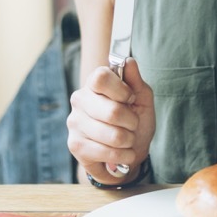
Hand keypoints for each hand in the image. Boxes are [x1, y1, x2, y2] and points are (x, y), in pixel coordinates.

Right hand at [67, 58, 155, 184]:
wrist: (127, 153)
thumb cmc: (134, 122)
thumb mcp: (141, 100)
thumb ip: (136, 81)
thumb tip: (129, 61)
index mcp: (94, 84)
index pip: (101, 77)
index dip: (121, 90)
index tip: (130, 98)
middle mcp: (80, 100)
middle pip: (112, 111)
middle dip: (132, 122)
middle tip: (132, 124)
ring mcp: (75, 123)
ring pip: (113, 135)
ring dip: (129, 140)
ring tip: (127, 139)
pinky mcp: (75, 145)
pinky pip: (107, 152)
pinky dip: (122, 155)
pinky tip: (122, 153)